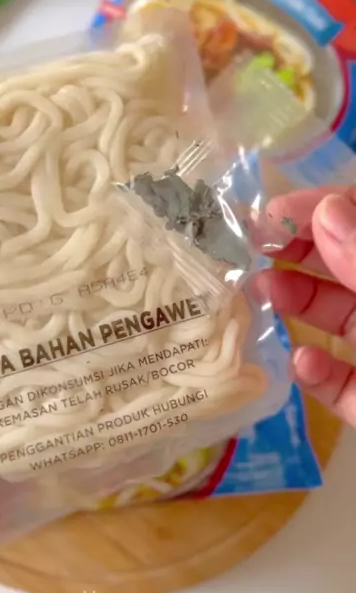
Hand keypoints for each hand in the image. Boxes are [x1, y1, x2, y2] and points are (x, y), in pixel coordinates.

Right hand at [253, 185, 355, 426]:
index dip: (317, 209)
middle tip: (247, 246)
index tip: (270, 214)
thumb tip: (324, 209)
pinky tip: (302, 363)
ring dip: (296, 302)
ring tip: (259, 293)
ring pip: (337, 317)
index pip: (354, 221)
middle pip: (340, 262)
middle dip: (294, 250)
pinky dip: (317, 373)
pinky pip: (340, 384)